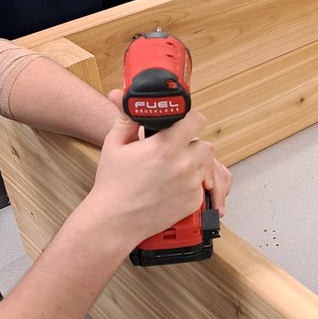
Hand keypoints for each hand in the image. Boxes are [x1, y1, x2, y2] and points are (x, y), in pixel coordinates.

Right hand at [86, 93, 220, 250]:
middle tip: (173, 150)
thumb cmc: (113, 184)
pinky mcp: (194, 201)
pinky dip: (191, 182)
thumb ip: (127, 118)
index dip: (190, 119)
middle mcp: (182, 164)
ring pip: (204, 164)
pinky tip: (171, 185)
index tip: (184, 122)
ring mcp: (190, 184)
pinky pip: (201, 184)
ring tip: (171, 168)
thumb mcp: (114, 144)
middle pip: (203, 144)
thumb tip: (128, 98)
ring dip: (193, 163)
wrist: (114, 220)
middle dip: (191, 144)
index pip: (196, 120)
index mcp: (165, 146)